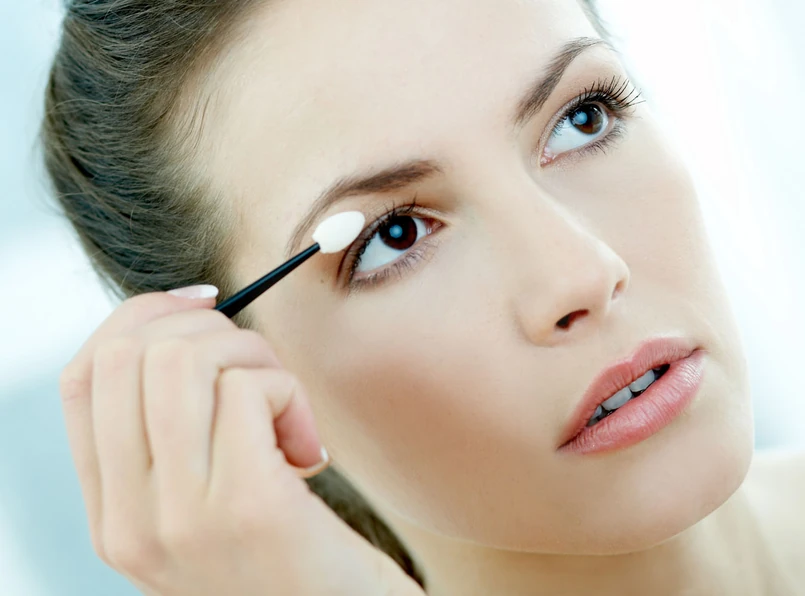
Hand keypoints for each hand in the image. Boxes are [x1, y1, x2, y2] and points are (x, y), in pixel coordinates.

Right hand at [58, 286, 422, 594]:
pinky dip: (287, 391)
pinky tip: (306, 444)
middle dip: (208, 329)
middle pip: (132, 354)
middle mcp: (130, 522)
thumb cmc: (289, 556)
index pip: (83, 377)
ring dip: (253, 357)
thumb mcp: (206, 505)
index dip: (140, 318)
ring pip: (185, 359)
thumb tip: (183, 318)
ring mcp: (180, 519)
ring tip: (285, 408)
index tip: (203, 304)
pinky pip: (245, 389)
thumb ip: (175, 437)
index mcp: (113, 515)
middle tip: (258, 369)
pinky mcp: (246, 507)